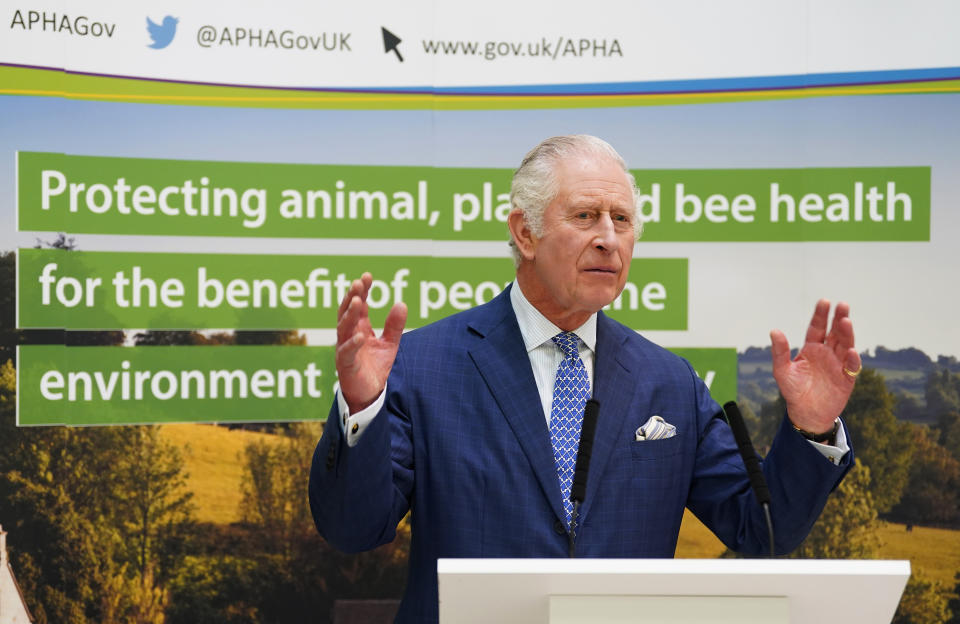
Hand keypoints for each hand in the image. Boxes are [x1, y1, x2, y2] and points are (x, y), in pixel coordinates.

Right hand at [336, 273, 407, 413]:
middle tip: (358, 283)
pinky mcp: (346, 365)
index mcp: (359, 328)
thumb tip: (402, 303)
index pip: (358, 305)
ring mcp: (345, 349)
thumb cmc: (375, 368)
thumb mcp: (389, 344)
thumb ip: (395, 326)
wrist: (369, 395)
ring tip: (358, 301)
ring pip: (343, 329)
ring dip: (350, 315)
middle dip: (352, 297)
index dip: (362, 291)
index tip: (367, 276)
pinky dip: (353, 344)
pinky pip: (346, 352)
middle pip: (347, 312)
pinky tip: (361, 335)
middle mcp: (349, 336)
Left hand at [770, 299, 860, 433]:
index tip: (825, 301)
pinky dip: (852, 359)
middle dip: (839, 318)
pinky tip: (850, 352)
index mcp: (811, 348)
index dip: (821, 315)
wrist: (806, 413)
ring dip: (847, 334)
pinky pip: (851, 367)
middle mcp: (827, 353)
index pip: (817, 328)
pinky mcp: (847, 378)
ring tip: (846, 321)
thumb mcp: (782, 371)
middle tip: (842, 305)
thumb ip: (780, 351)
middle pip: (835, 333)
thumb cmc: (793, 390)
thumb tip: (774, 331)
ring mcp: (838, 364)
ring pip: (845, 345)